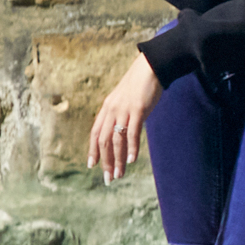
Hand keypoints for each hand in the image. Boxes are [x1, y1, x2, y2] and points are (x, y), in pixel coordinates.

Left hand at [89, 54, 160, 181]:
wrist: (152, 66)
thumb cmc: (141, 84)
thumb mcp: (127, 99)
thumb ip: (123, 113)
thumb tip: (124, 128)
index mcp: (107, 108)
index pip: (96, 133)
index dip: (93, 150)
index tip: (92, 165)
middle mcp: (112, 110)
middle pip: (104, 140)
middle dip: (105, 162)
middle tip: (108, 178)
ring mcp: (124, 109)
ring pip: (116, 140)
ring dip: (117, 160)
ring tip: (119, 174)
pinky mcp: (138, 109)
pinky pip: (132, 132)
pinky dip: (131, 148)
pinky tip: (131, 160)